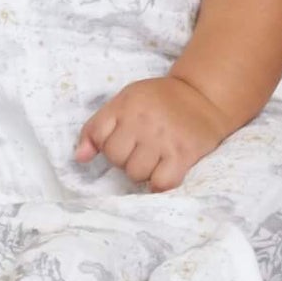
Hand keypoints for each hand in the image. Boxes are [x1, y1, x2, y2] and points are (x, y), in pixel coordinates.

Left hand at [74, 75, 231, 191]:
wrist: (202, 96)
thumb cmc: (159, 100)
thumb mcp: (125, 100)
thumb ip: (99, 125)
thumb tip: (80, 158)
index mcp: (125, 105)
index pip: (96, 135)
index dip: (103, 144)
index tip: (118, 142)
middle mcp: (141, 121)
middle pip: (115, 158)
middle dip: (123, 159)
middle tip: (139, 150)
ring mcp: (162, 138)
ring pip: (135, 173)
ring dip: (142, 172)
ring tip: (152, 159)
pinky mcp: (183, 154)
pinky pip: (161, 182)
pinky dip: (159, 183)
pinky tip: (164, 172)